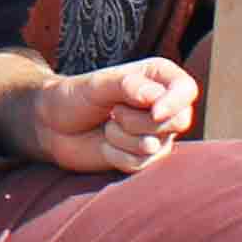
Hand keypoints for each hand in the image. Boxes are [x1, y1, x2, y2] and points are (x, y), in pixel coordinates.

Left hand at [21, 57, 196, 173]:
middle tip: (114, 112)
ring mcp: (157, 134)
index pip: (187, 90)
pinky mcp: (145, 158)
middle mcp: (164, 106)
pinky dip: (116, 155)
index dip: (175, 102)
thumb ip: (126, 85)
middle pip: (178, 121)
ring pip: (154, 145)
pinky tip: (105, 144)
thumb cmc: (76, 97)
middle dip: (138, 121)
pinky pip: (140, 163)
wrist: (54, 125)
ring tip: (107, 125)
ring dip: (121, 138)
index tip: (155, 111)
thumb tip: (154, 98)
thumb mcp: (97, 85)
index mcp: (158, 78)